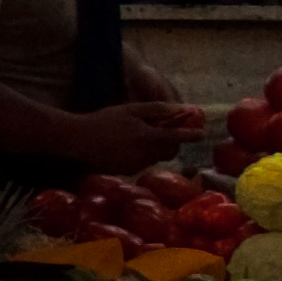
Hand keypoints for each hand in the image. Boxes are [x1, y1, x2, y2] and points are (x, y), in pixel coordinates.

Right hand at [79, 101, 209, 173]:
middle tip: (165, 132)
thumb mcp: (130, 110)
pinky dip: (143, 154)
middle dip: (172, 142)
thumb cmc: (104, 120)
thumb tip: (179, 109)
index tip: (202, 133)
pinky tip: (127, 146)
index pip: (177, 136)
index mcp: (148, 136)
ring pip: (157, 157)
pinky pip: (143, 162)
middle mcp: (146, 153)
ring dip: (156, 148)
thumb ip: (156, 110)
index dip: (191, 134)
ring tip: (141, 137)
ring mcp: (137, 164)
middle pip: (170, 150)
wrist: (79, 139)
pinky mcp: (128, 171)